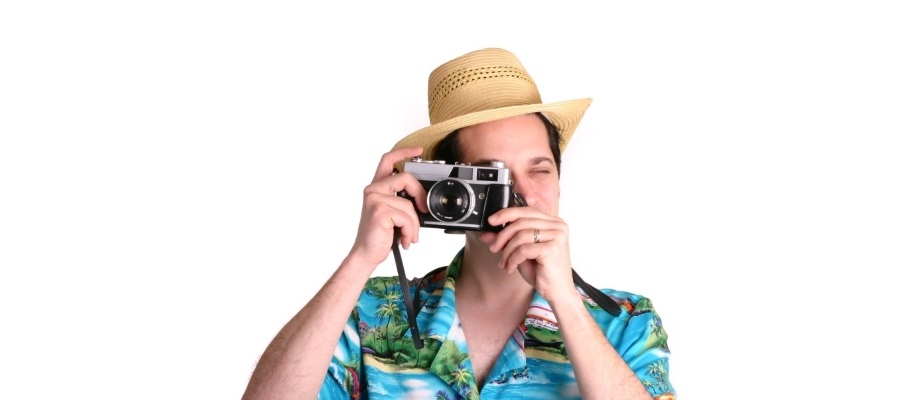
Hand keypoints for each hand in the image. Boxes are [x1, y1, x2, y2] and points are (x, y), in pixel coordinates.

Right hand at [347, 147, 427, 268]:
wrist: (366, 254)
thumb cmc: (380, 235)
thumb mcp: (393, 214)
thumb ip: (403, 200)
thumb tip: (422, 200)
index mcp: (376, 188)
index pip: (388, 160)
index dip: (404, 151)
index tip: (419, 150)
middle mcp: (373, 190)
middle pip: (406, 178)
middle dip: (420, 194)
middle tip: (423, 210)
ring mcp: (375, 199)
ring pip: (409, 204)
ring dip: (415, 224)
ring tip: (409, 235)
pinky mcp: (379, 211)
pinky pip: (407, 217)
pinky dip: (411, 231)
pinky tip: (405, 239)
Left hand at [482, 208, 576, 301]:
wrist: (558, 292)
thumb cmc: (543, 272)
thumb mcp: (520, 252)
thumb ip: (506, 241)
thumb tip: (486, 233)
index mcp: (553, 222)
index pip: (526, 211)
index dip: (506, 214)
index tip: (491, 221)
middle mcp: (557, 226)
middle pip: (521, 222)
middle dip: (503, 236)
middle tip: (494, 248)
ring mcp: (557, 236)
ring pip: (521, 235)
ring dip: (507, 251)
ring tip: (505, 263)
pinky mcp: (552, 248)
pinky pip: (524, 249)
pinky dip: (513, 259)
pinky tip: (512, 268)